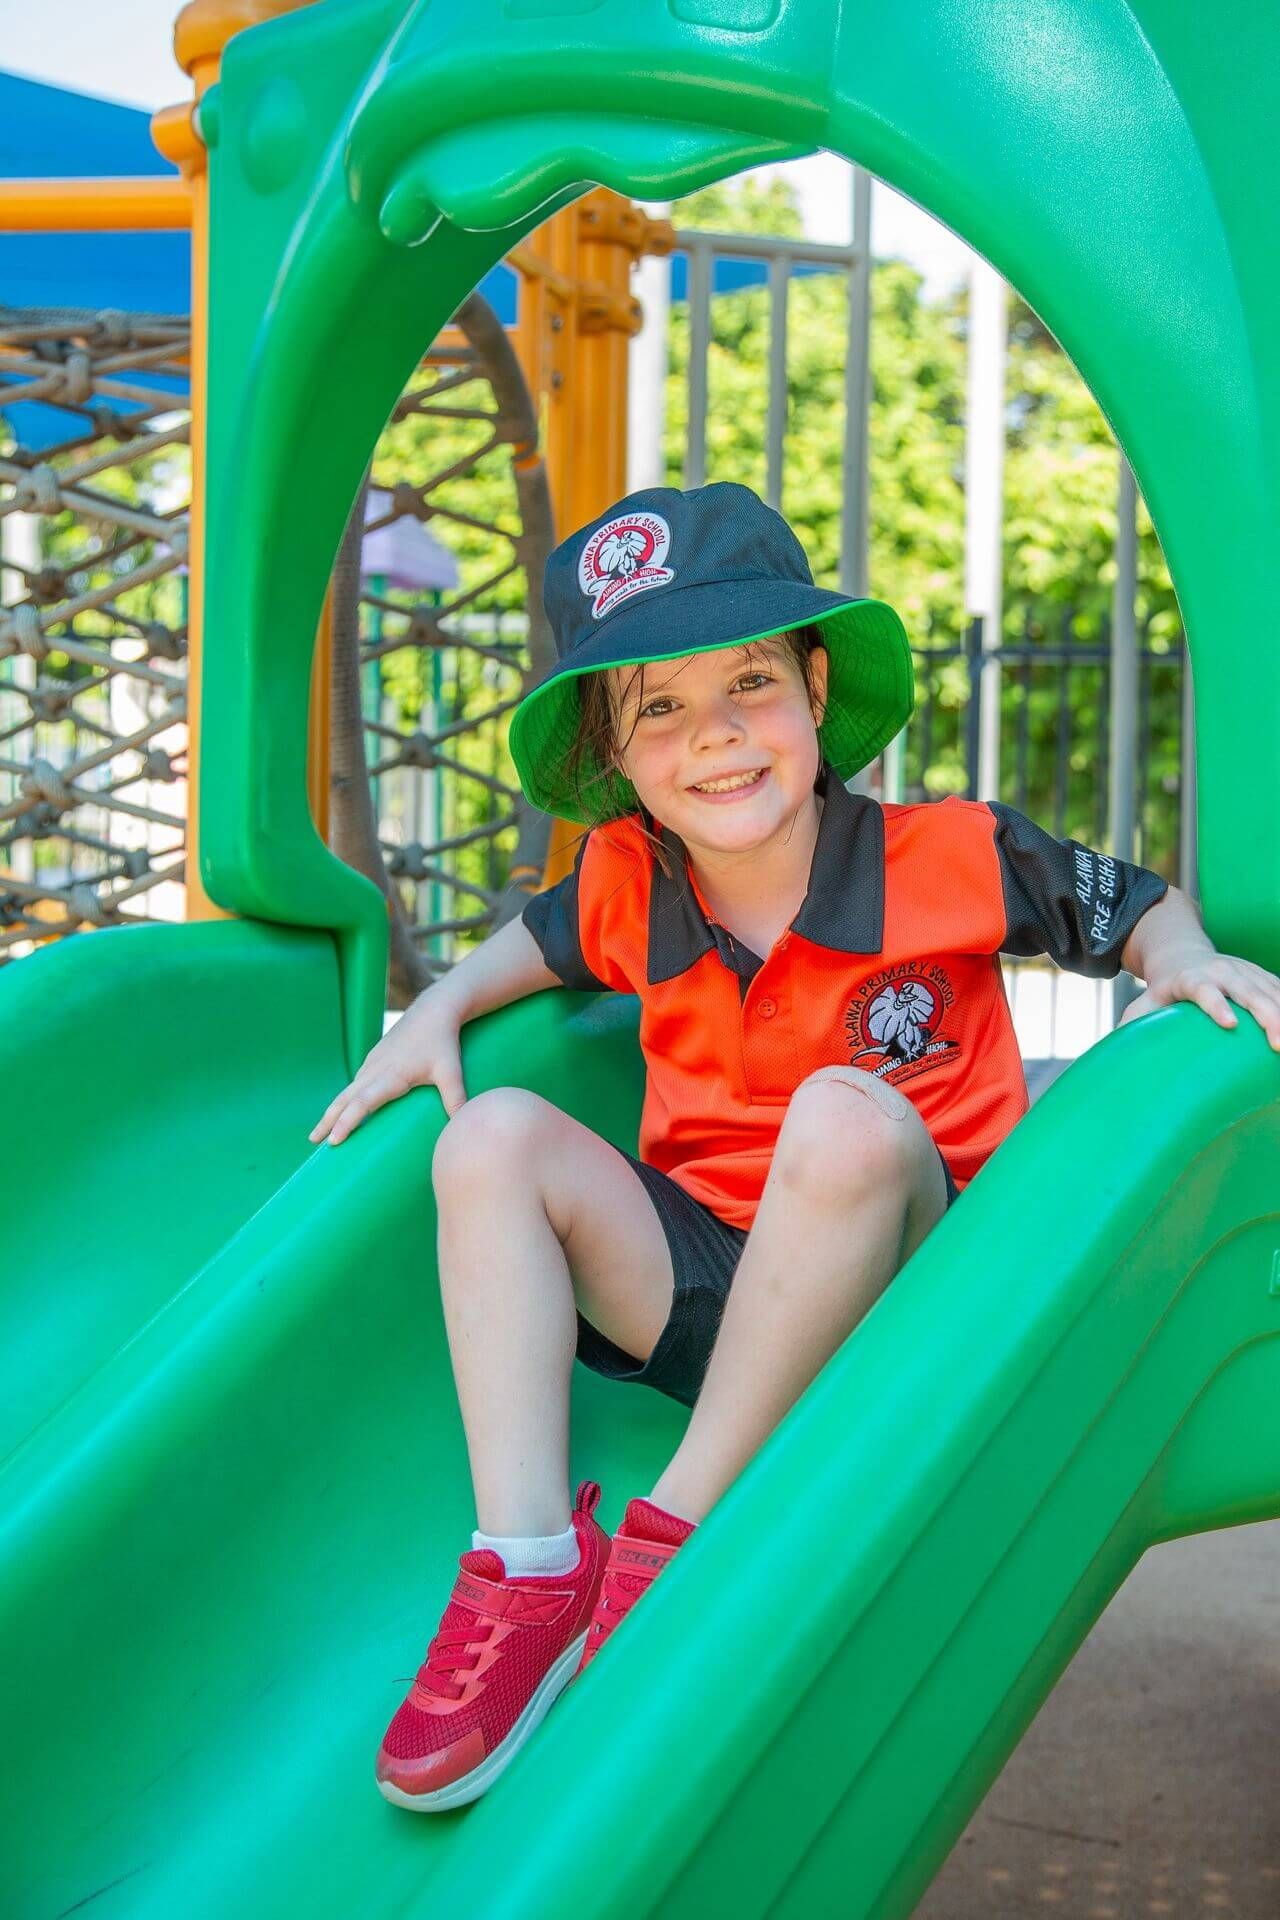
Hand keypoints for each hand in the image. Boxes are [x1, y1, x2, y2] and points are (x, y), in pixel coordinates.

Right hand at [308, 987, 467, 1145]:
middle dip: (328, 1121)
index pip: (362, 1103)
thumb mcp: (451, 1071)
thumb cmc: (443, 1041)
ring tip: (321, 1132)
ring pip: (347, 1090)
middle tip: (313, 1142)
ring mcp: (373, 1063)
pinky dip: (344, 1098)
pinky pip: (355, 1082)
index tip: (333, 1140)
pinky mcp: (375, 1058)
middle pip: (345, 1099)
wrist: (434, 1009)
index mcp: (391, 1075)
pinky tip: (342, 1109)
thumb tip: (462, 1126)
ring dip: (332, 1110)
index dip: (347, 1122)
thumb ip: (456, 1099)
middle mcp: (376, 1069)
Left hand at [1117, 952, 1279, 1049]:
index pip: (1204, 991)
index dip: (1215, 1005)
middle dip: (1265, 1015)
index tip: (1228, 1023)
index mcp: (1191, 978)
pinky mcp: (1260, 975)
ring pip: (1270, 991)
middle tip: (1277, 1043)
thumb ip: (1134, 1021)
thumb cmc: (1163, 987)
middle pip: (1247, 991)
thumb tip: (1116, 1048)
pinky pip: (1279, 990)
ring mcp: (1244, 971)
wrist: (1181, 952)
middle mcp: (1221, 971)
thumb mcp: (1146, 1000)